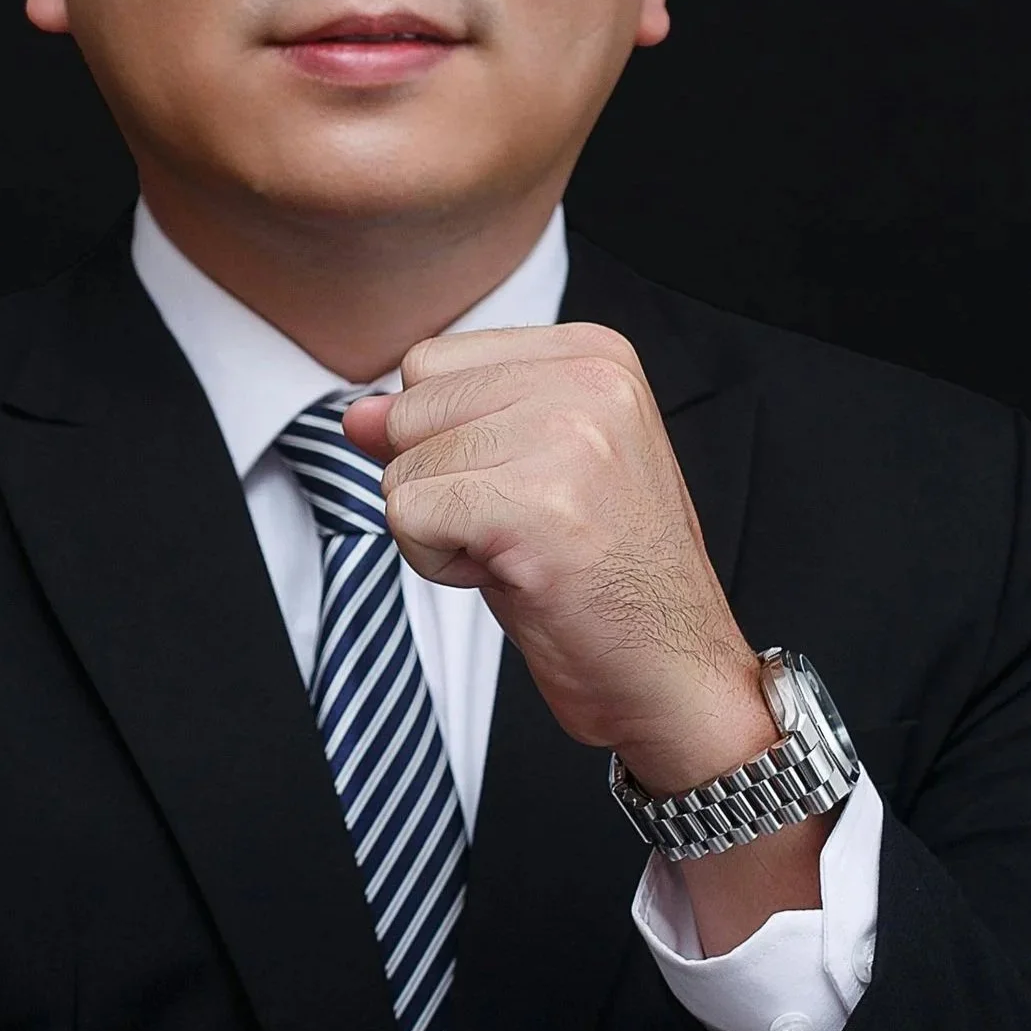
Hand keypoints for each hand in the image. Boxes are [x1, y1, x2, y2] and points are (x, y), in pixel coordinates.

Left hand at [341, 324, 772, 791]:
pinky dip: (437, 564)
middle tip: (522, 531)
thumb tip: (356, 414)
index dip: (446, 441)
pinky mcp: (537, 504)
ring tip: (522, 555)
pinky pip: (406, 515)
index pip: (433, 363)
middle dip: (437, 484)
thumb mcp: (523, 476)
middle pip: (410, 408)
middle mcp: (588, 381)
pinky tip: (511, 578)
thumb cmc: (607, 584)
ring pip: (401, 466)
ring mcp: (568, 437)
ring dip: (439, 530)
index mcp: (593, 355)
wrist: (674, 676)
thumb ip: (445, 428)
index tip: (522, 490)